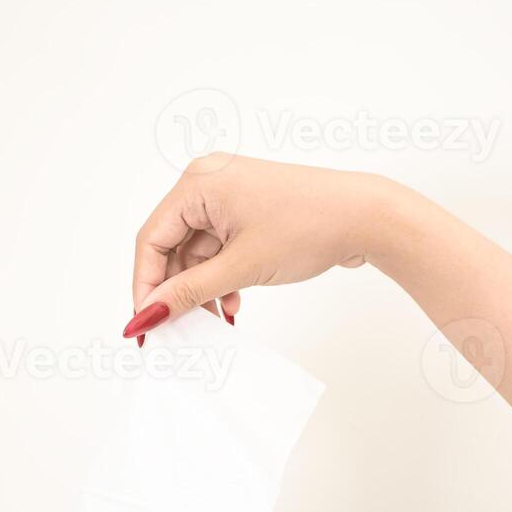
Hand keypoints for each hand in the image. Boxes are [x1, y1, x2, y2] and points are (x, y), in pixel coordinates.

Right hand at [124, 155, 401, 339]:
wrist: (366, 217)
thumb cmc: (310, 224)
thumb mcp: (241, 266)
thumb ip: (189, 292)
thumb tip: (149, 313)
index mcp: (199, 183)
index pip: (152, 239)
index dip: (145, 285)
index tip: (144, 323)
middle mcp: (209, 184)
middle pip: (172, 247)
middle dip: (177, 290)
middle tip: (177, 329)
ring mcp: (231, 198)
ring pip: (198, 253)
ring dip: (203, 289)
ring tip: (214, 319)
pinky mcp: (250, 213)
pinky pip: (220, 250)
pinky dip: (222, 279)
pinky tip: (233, 304)